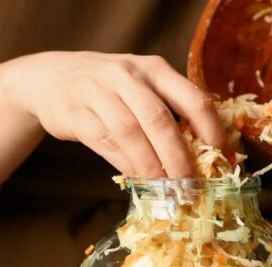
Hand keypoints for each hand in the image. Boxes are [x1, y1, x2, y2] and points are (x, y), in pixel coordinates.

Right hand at [4, 52, 226, 177]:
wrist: (50, 78)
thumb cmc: (108, 89)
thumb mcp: (141, 87)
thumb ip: (167, 112)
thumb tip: (202, 157)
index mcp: (154, 69)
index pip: (192, 98)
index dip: (210, 130)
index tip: (221, 159)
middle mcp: (128, 75)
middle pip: (160, 121)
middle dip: (179, 159)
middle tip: (191, 188)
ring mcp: (98, 91)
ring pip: (131, 134)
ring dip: (151, 168)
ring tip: (166, 192)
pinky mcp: (74, 111)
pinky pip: (104, 142)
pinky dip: (124, 165)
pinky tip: (138, 181)